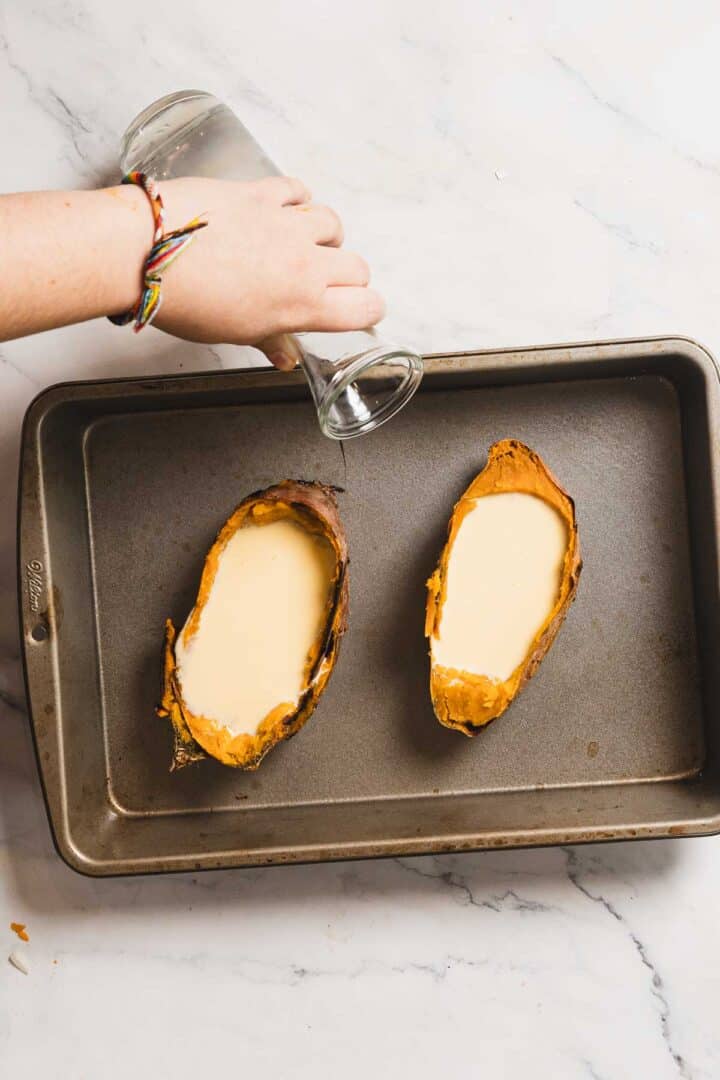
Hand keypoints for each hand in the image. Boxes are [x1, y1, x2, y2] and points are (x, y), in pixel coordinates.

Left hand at [152, 176, 384, 367]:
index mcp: (303, 304)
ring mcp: (285, 223)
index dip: (366, 311)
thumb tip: (284, 357)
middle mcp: (304, 263)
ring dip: (325, 237)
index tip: (357, 311)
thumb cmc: (188, 301)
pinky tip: (284, 210)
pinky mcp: (261, 193)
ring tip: (303, 246)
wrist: (148, 253)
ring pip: (332, 224)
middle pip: (357, 266)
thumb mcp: (234, 333)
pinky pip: (298, 190)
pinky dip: (298, 201)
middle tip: (324, 284)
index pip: (365, 307)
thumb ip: (270, 340)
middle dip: (347, 278)